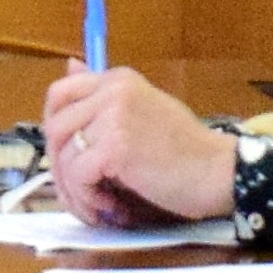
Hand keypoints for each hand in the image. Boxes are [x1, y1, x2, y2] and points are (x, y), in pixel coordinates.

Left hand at [38, 63, 237, 226]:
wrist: (218, 171)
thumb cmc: (186, 150)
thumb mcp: (143, 111)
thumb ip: (105, 96)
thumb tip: (70, 65)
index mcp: (118, 80)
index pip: (60, 92)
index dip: (53, 129)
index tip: (64, 155)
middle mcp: (113, 91)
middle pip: (55, 128)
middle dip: (60, 167)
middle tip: (81, 193)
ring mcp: (113, 116)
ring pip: (64, 157)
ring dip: (75, 191)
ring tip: (100, 207)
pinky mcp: (115, 147)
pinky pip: (78, 176)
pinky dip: (88, 199)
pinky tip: (113, 208)